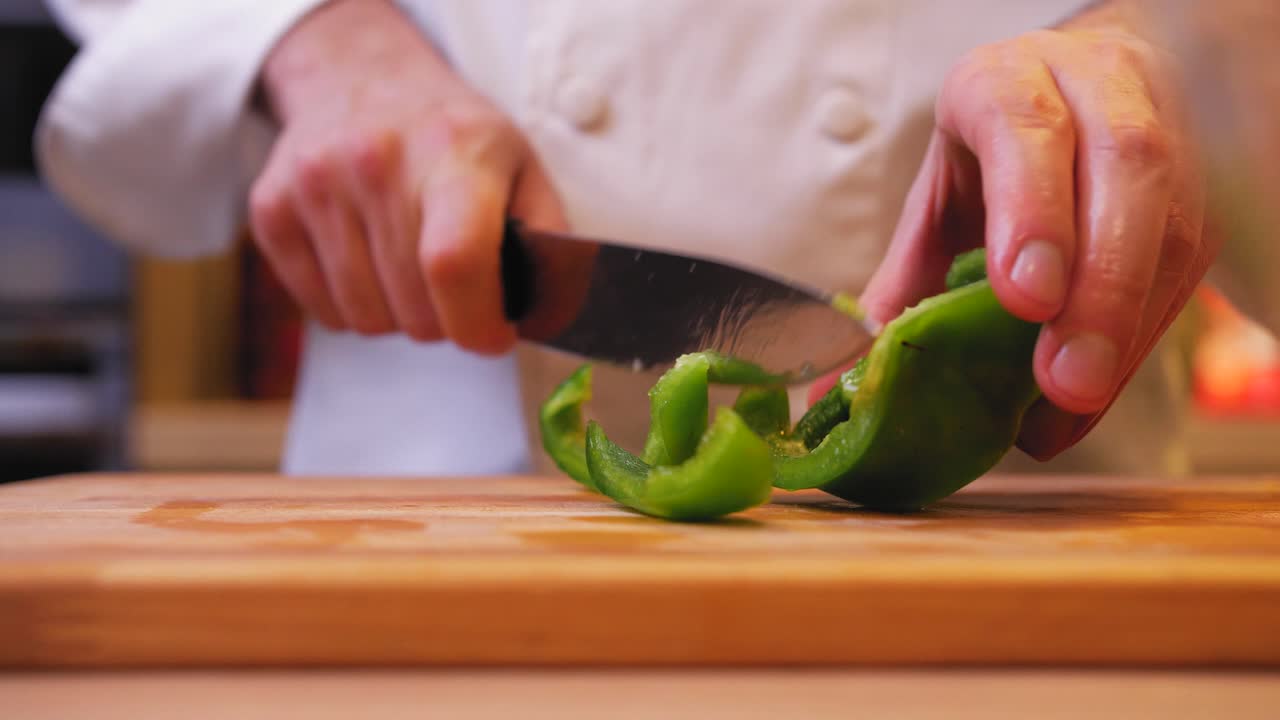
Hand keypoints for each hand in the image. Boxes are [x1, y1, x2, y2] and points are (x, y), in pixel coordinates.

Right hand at [249, 0, 574, 352]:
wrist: (361, 79)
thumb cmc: (452, 135)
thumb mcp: (521, 165)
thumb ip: (545, 240)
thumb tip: (552, 312)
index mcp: (452, 153)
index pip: (455, 263)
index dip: (478, 323)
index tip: (493, 336)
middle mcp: (375, 163)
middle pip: (415, 309)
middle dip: (447, 320)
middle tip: (455, 286)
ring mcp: (315, 185)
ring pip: (368, 319)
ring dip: (399, 316)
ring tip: (411, 268)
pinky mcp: (271, 209)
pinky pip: (323, 312)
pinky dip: (354, 309)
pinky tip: (370, 263)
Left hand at [857, 3, 1220, 458]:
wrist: (1089, 83)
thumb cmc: (999, 145)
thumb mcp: (939, 193)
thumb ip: (903, 282)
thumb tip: (843, 387)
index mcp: (1010, 83)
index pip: (1027, 129)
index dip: (1031, 211)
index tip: (1025, 296)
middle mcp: (1099, 96)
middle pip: (1122, 174)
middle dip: (1096, 287)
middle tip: (1062, 378)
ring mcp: (1166, 142)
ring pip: (1170, 224)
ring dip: (1125, 324)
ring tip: (1075, 397)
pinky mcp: (1202, 199)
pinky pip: (1186, 271)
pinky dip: (1138, 341)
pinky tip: (1095, 391)